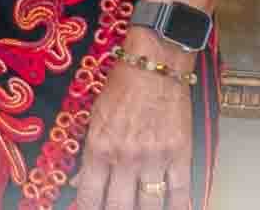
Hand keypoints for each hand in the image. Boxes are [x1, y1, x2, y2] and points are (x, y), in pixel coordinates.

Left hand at [68, 49, 192, 209]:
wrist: (155, 65)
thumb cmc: (122, 87)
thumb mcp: (96, 116)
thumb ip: (89, 153)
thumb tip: (79, 182)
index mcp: (100, 147)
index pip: (90, 194)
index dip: (87, 208)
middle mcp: (125, 157)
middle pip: (119, 206)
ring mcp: (154, 158)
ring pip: (149, 205)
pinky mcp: (180, 154)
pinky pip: (180, 192)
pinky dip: (178, 207)